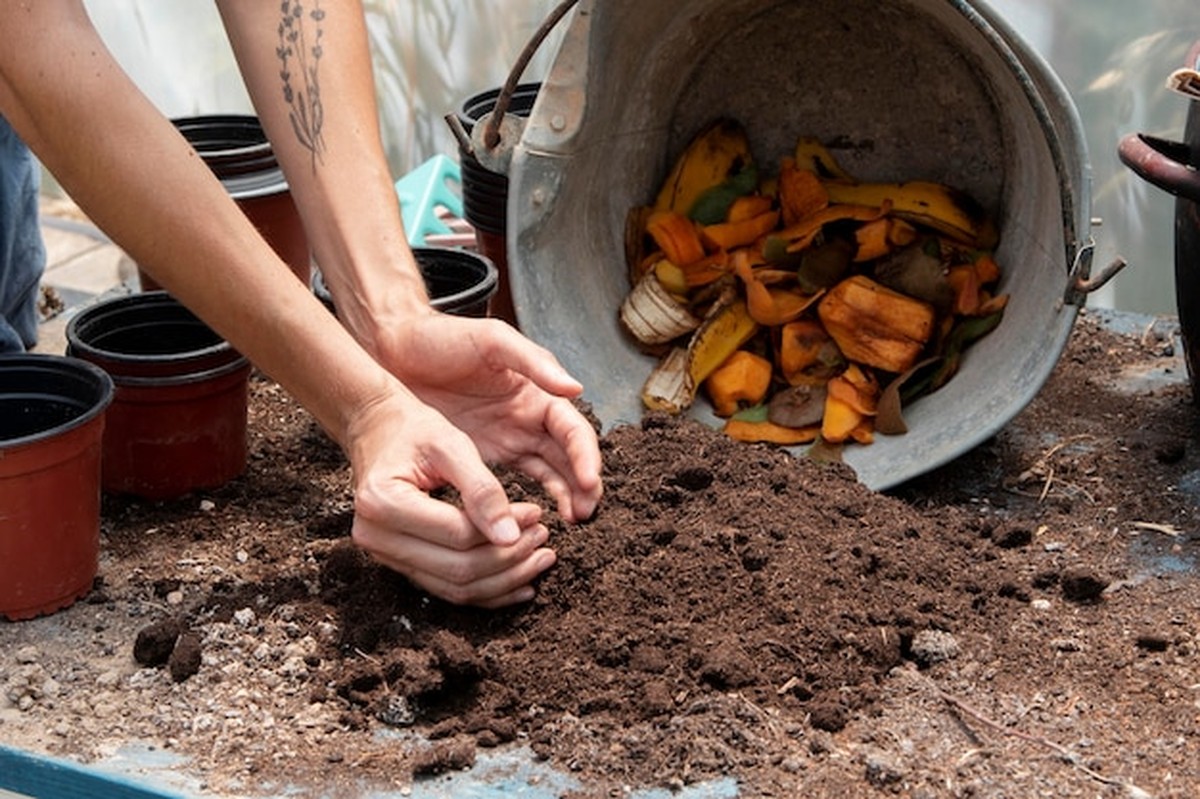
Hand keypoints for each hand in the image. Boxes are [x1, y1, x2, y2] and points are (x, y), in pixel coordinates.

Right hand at [344, 386, 558, 607]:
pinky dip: (486, 591)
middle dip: (509, 560)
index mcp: (383, 502)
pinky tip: (519, 583)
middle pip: (457, 569)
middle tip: (544, 538)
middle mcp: (376, 536)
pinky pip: (447, 589)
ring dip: (503, 579)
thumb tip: (511, 537)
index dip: (505, 530)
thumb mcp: (450, 444)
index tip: (538, 514)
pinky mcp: (400, 563)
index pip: (458, 534)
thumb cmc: (413, 430)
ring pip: (455, 588)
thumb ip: (481, 489)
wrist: (378, 430)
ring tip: (539, 558)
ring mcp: (384, 555)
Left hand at [371, 312, 603, 523]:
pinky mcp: (484, 456)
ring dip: (564, 496)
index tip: (589, 481)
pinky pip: (516, 483)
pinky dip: (532, 500)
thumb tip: (576, 388)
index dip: (585, 455)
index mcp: (537, 392)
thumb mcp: (492, 340)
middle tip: (584, 513)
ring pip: (550, 474)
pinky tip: (535, 519)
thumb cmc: (443, 338)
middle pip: (569, 457)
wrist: (394, 349)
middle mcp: (529, 419)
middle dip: (582, 485)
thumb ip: (534, 362)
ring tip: (572, 521)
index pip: (573, 430)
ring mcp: (508, 439)